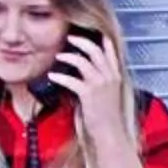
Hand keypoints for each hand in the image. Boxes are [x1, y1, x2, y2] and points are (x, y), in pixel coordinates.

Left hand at [53, 29, 134, 149]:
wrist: (111, 135)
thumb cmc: (108, 119)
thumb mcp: (108, 96)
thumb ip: (100, 83)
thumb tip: (85, 74)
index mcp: (116, 77)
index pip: (110, 51)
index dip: (101, 40)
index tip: (93, 32)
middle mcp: (110, 77)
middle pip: (95, 50)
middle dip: (81, 41)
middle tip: (69, 38)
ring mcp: (100, 85)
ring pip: (83, 61)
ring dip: (68, 56)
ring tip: (59, 56)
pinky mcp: (89, 94)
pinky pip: (71, 80)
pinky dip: (59, 77)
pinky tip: (52, 76)